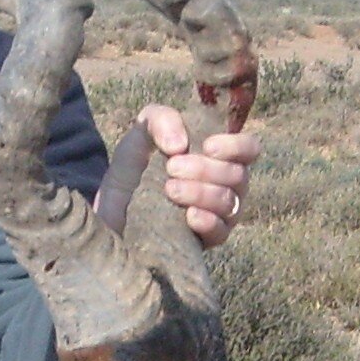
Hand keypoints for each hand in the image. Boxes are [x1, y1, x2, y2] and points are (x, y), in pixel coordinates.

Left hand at [139, 103, 260, 249]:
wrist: (110, 206)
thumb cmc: (134, 165)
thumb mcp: (142, 131)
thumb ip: (162, 120)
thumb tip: (180, 145)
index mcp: (220, 156)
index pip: (249, 149)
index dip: (237, 146)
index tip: (208, 146)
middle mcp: (227, 185)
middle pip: (238, 176)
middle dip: (206, 170)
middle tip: (171, 168)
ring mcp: (220, 215)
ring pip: (229, 204)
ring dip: (201, 193)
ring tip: (170, 189)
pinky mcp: (205, 241)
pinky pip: (220, 233)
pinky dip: (207, 222)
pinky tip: (189, 216)